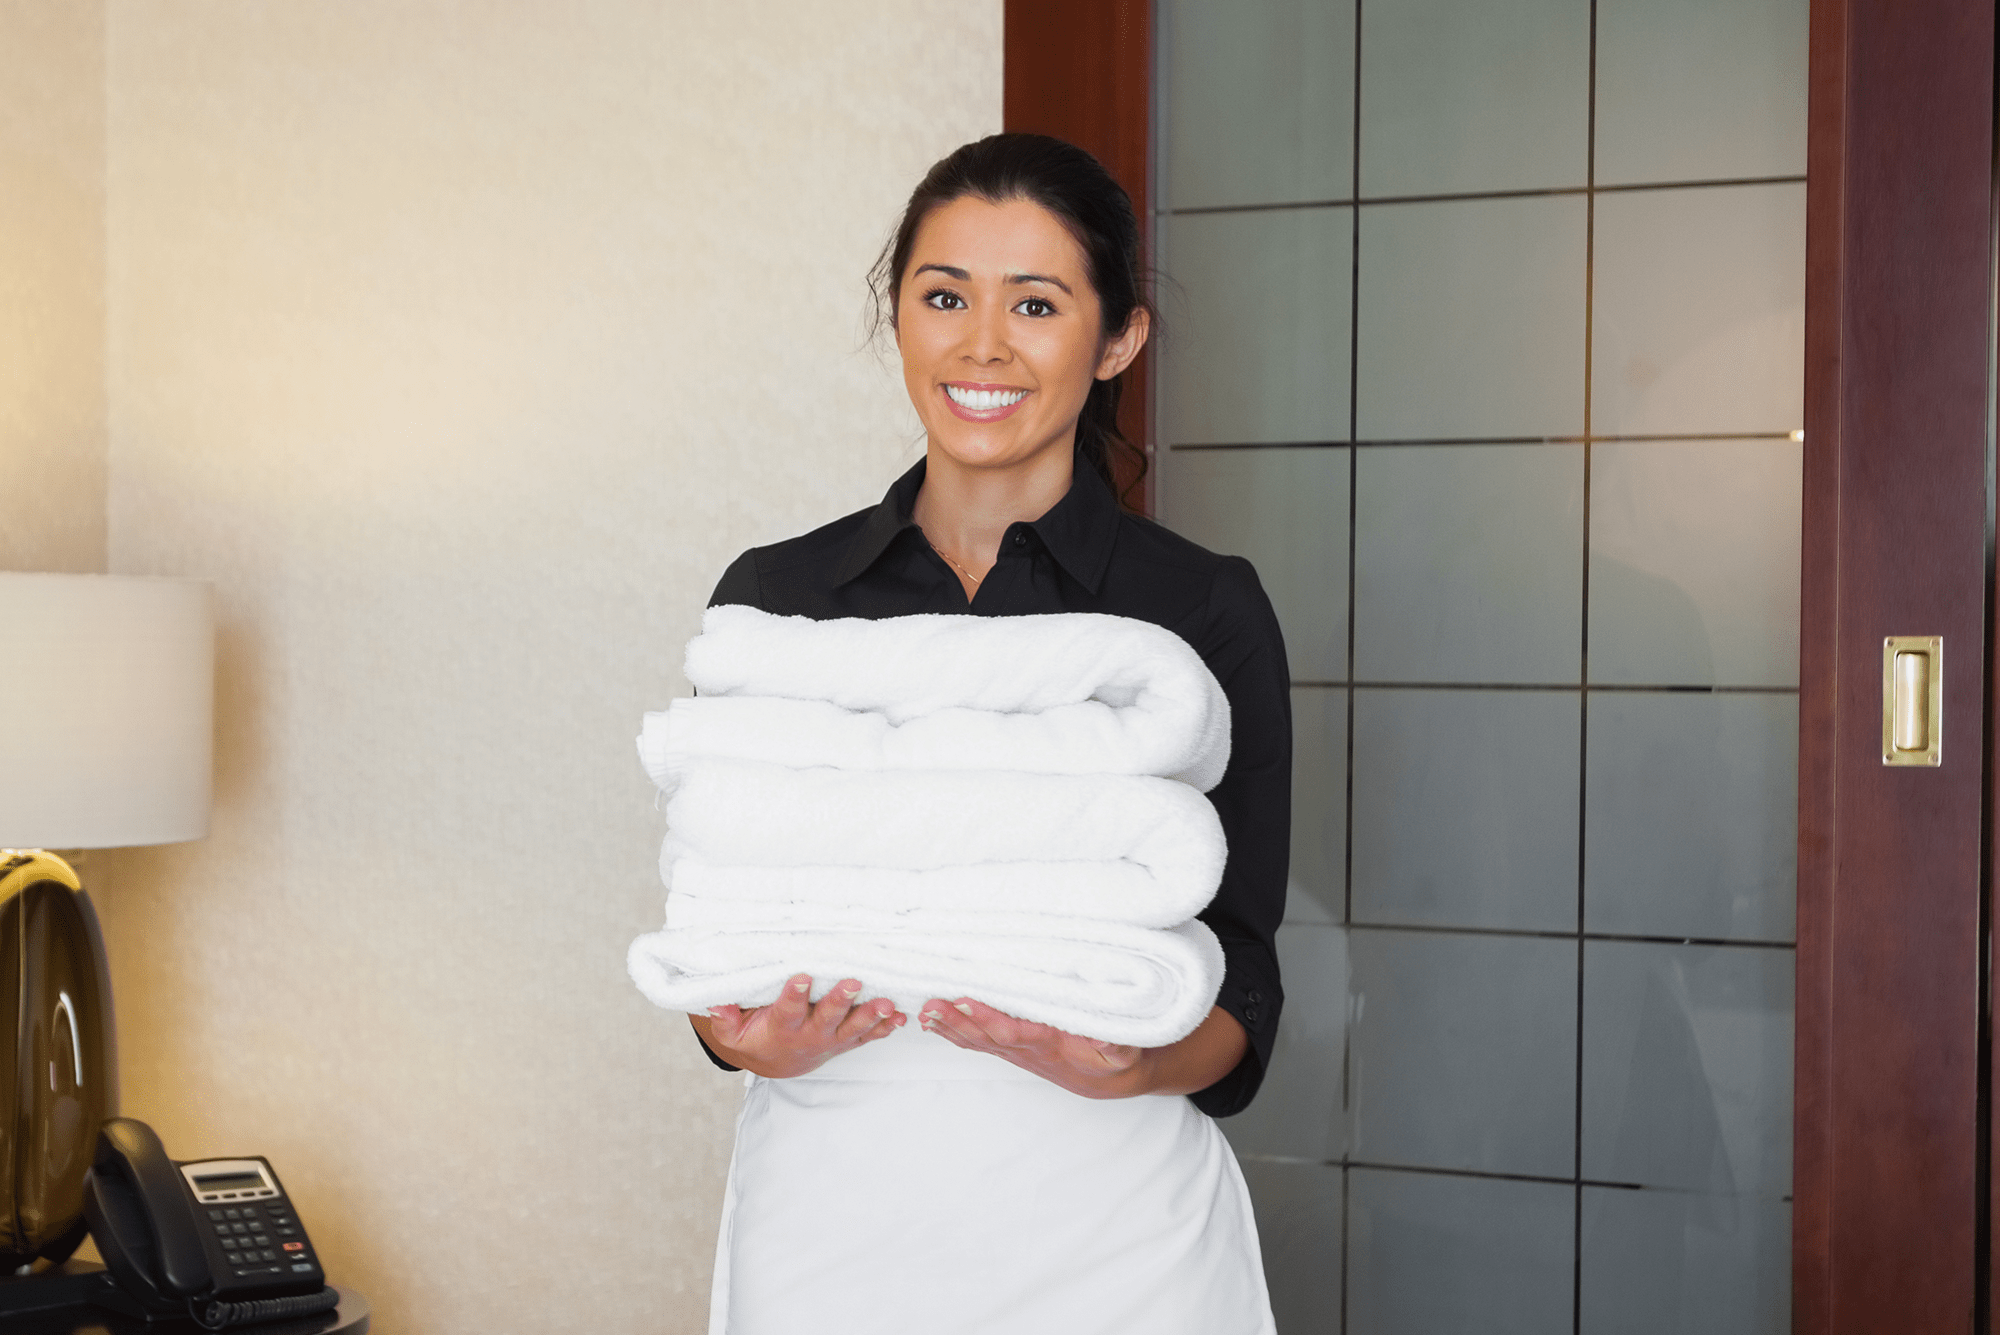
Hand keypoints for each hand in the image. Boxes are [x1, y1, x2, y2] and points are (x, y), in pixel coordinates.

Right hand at [693, 975, 904, 1078]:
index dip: (794, 995)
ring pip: (855, 1027)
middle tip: (853, 982)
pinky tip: (903, 1017)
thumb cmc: (756, 1037)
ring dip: (873, 1015)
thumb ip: (725, 1017)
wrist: (780, 1062)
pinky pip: (871, 1035)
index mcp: (784, 1028)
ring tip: (888, 1003)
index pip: (789, 1011)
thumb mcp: (733, 1033)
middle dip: (841, 1000)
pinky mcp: (849, 1039)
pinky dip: (887, 1027)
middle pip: (828, 1018)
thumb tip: (717, 1001)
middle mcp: (812, 1034)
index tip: (801, 977)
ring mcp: (834, 1038)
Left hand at [918, 996, 1151, 1097]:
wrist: (1110, 1081)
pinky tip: (936, 1023)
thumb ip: (1117, 1045)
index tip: (964, 1000)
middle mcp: (1025, 1050)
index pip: (1010, 1030)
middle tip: (930, 1005)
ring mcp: (1016, 1052)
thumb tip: (1105, 1038)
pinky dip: (955, 1032)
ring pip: (976, 1040)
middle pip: (984, 1036)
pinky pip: (978, 1042)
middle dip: (956, 1020)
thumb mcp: (1125, 1053)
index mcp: (1048, 1044)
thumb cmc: (1115, 1061)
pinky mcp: (1013, 1050)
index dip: (986, 1017)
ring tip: (924, 1013)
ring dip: (949, 1027)